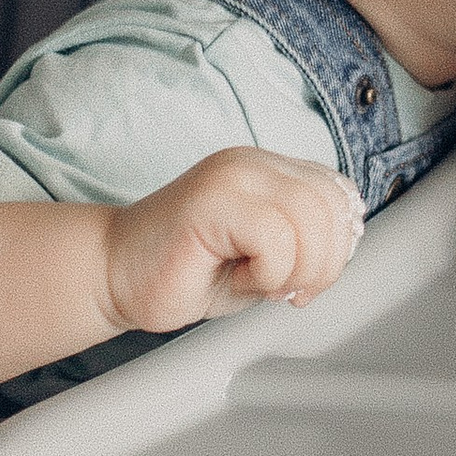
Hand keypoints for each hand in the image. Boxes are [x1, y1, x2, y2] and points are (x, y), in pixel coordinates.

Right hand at [101, 146, 364, 332]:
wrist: (114, 276)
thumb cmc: (186, 273)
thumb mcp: (265, 258)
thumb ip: (305, 244)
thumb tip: (341, 251)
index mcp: (271, 171)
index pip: (340, 196)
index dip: (336, 247)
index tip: (303, 282)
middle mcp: (254, 163)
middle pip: (333, 206)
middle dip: (323, 265)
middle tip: (285, 291)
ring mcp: (232, 175)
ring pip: (310, 219)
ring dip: (295, 270)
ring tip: (258, 283)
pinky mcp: (212, 199)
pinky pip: (275, 237)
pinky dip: (268, 273)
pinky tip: (238, 279)